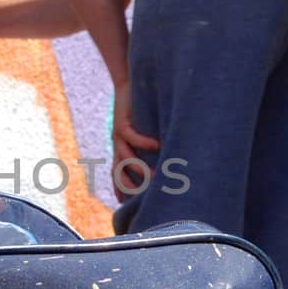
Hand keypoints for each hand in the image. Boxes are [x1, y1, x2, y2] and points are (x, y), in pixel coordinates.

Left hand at [112, 81, 158, 200]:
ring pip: (126, 157)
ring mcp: (118, 134)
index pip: (118, 173)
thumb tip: (170, 154)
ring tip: (155, 176)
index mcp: (120, 148)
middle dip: (130, 186)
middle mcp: (117, 144)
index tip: (124, 204)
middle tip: (144, 198)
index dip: (120, 189)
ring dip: (140, 168)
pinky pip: (132, 136)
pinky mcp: (122, 121)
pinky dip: (144, 142)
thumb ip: (154, 143)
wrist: (127, 84)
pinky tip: (157, 145)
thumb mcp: (145, 129)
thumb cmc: (140, 108)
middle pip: (118, 171)